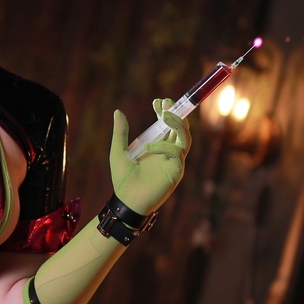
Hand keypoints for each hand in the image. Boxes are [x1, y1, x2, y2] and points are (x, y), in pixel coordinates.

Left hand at [108, 98, 191, 214]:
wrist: (125, 201)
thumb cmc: (122, 179)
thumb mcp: (118, 151)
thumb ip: (120, 132)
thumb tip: (117, 112)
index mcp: (157, 146)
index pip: (167, 125)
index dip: (165, 111)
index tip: (157, 101)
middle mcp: (168, 152)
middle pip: (181, 128)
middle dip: (176, 113)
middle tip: (165, 103)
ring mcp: (173, 162)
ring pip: (185, 138)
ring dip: (178, 124)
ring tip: (165, 115)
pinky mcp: (175, 172)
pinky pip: (177, 154)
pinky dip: (165, 147)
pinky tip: (150, 146)